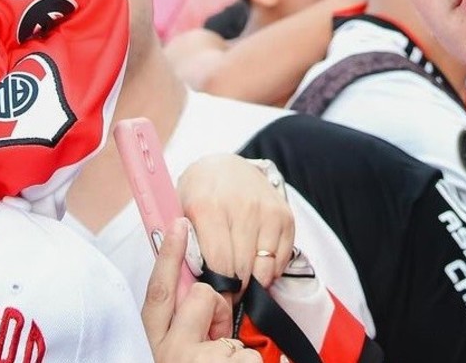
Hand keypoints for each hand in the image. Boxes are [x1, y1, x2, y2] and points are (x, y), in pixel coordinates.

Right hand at [142, 219, 258, 362]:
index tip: (180, 223)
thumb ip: (181, 322)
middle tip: (211, 340)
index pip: (158, 289)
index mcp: (152, 340)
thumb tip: (197, 291)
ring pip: (231, 333)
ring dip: (234, 354)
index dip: (169, 254)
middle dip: (214, 312)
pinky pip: (251, 356)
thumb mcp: (174, 349)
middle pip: (201, 296)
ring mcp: (195, 362)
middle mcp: (168, 351)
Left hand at [178, 155, 293, 293]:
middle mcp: (240, 207)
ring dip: (253, 283)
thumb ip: (183, 248)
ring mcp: (266, 211)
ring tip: (241, 282)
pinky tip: (256, 265)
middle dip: (234, 290)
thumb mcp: (180, 214)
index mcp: (207, 207)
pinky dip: (270, 271)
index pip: (218, 264)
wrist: (225, 166)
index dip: (217, 289)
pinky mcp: (285, 215)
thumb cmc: (199, 195)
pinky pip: (281, 259)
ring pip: (264, 268)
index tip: (213, 299)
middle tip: (226, 295)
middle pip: (242, 269)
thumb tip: (192, 287)